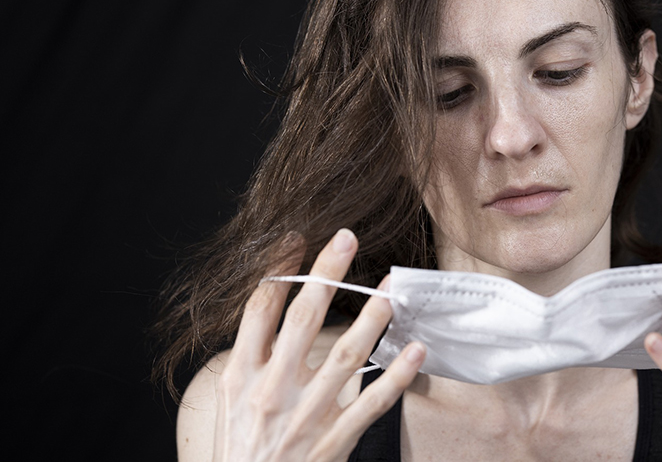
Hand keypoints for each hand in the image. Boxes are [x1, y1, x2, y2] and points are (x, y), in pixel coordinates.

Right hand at [213, 229, 424, 461]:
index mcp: (240, 376)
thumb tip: (276, 304)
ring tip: (390, 289)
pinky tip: (414, 349)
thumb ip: (252, 356)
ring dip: (371, 318)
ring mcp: (305, 417)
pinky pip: (372, 403)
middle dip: (326, 275)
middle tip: (347, 238)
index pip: (259, 310)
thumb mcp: (230, 400)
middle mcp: (271, 391)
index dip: (279, 269)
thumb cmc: (240, 448)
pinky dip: (397, 376)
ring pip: (345, 356)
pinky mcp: (333, 443)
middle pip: (302, 320)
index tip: (298, 238)